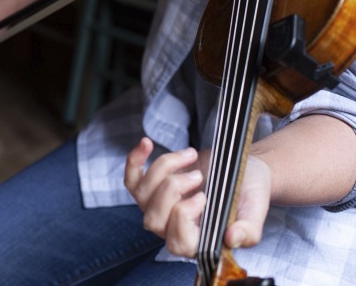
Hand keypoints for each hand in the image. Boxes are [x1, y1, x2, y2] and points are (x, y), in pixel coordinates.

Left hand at [124, 137, 271, 257]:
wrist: (243, 171)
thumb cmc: (248, 194)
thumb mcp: (255, 211)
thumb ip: (248, 230)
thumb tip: (232, 239)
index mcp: (199, 241)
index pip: (178, 242)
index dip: (184, 217)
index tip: (204, 196)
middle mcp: (173, 228)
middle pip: (153, 219)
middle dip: (172, 190)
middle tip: (198, 175)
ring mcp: (158, 207)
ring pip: (141, 195)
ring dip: (163, 169)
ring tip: (191, 155)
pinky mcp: (151, 187)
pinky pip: (131, 177)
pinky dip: (135, 159)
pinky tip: (147, 143)